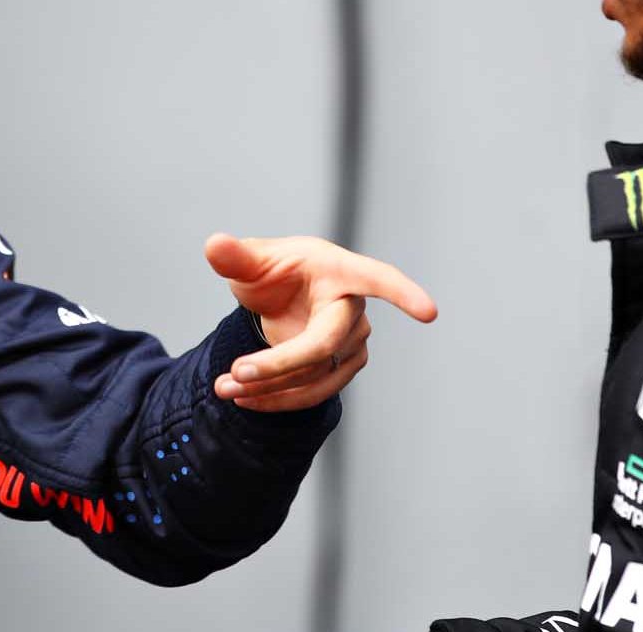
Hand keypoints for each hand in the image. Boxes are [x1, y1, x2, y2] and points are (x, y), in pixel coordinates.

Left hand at [204, 232, 436, 410]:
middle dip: (278, 364)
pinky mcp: (342, 368)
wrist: (281, 300)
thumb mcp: (251, 262)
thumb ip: (235, 257)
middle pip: (323, 345)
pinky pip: (313, 392)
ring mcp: (353, 343)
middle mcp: (353, 309)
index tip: (429, 312)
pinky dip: (275, 398)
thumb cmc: (274, 272)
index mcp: (339, 270)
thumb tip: (213, 245)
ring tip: (224, 389)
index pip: (377, 278)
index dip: (402, 294)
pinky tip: (244, 397)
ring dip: (269, 388)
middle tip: (234, 375)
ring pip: (315, 376)